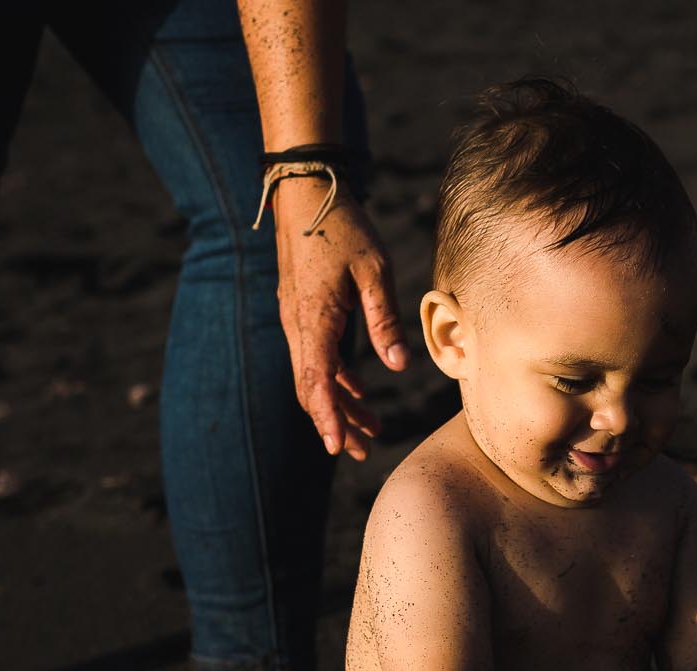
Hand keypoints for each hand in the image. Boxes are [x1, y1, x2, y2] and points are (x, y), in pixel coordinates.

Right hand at [268, 174, 408, 460]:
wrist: (307, 191)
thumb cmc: (343, 225)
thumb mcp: (374, 270)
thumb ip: (384, 320)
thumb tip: (399, 367)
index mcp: (314, 318)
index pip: (317, 381)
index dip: (329, 417)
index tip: (339, 447)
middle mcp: (298, 324)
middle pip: (312, 388)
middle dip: (336, 423)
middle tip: (361, 453)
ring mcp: (297, 318)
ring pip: (315, 375)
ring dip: (340, 404)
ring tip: (371, 431)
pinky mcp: (303, 311)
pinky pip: (317, 356)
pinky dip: (338, 379)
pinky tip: (361, 393)